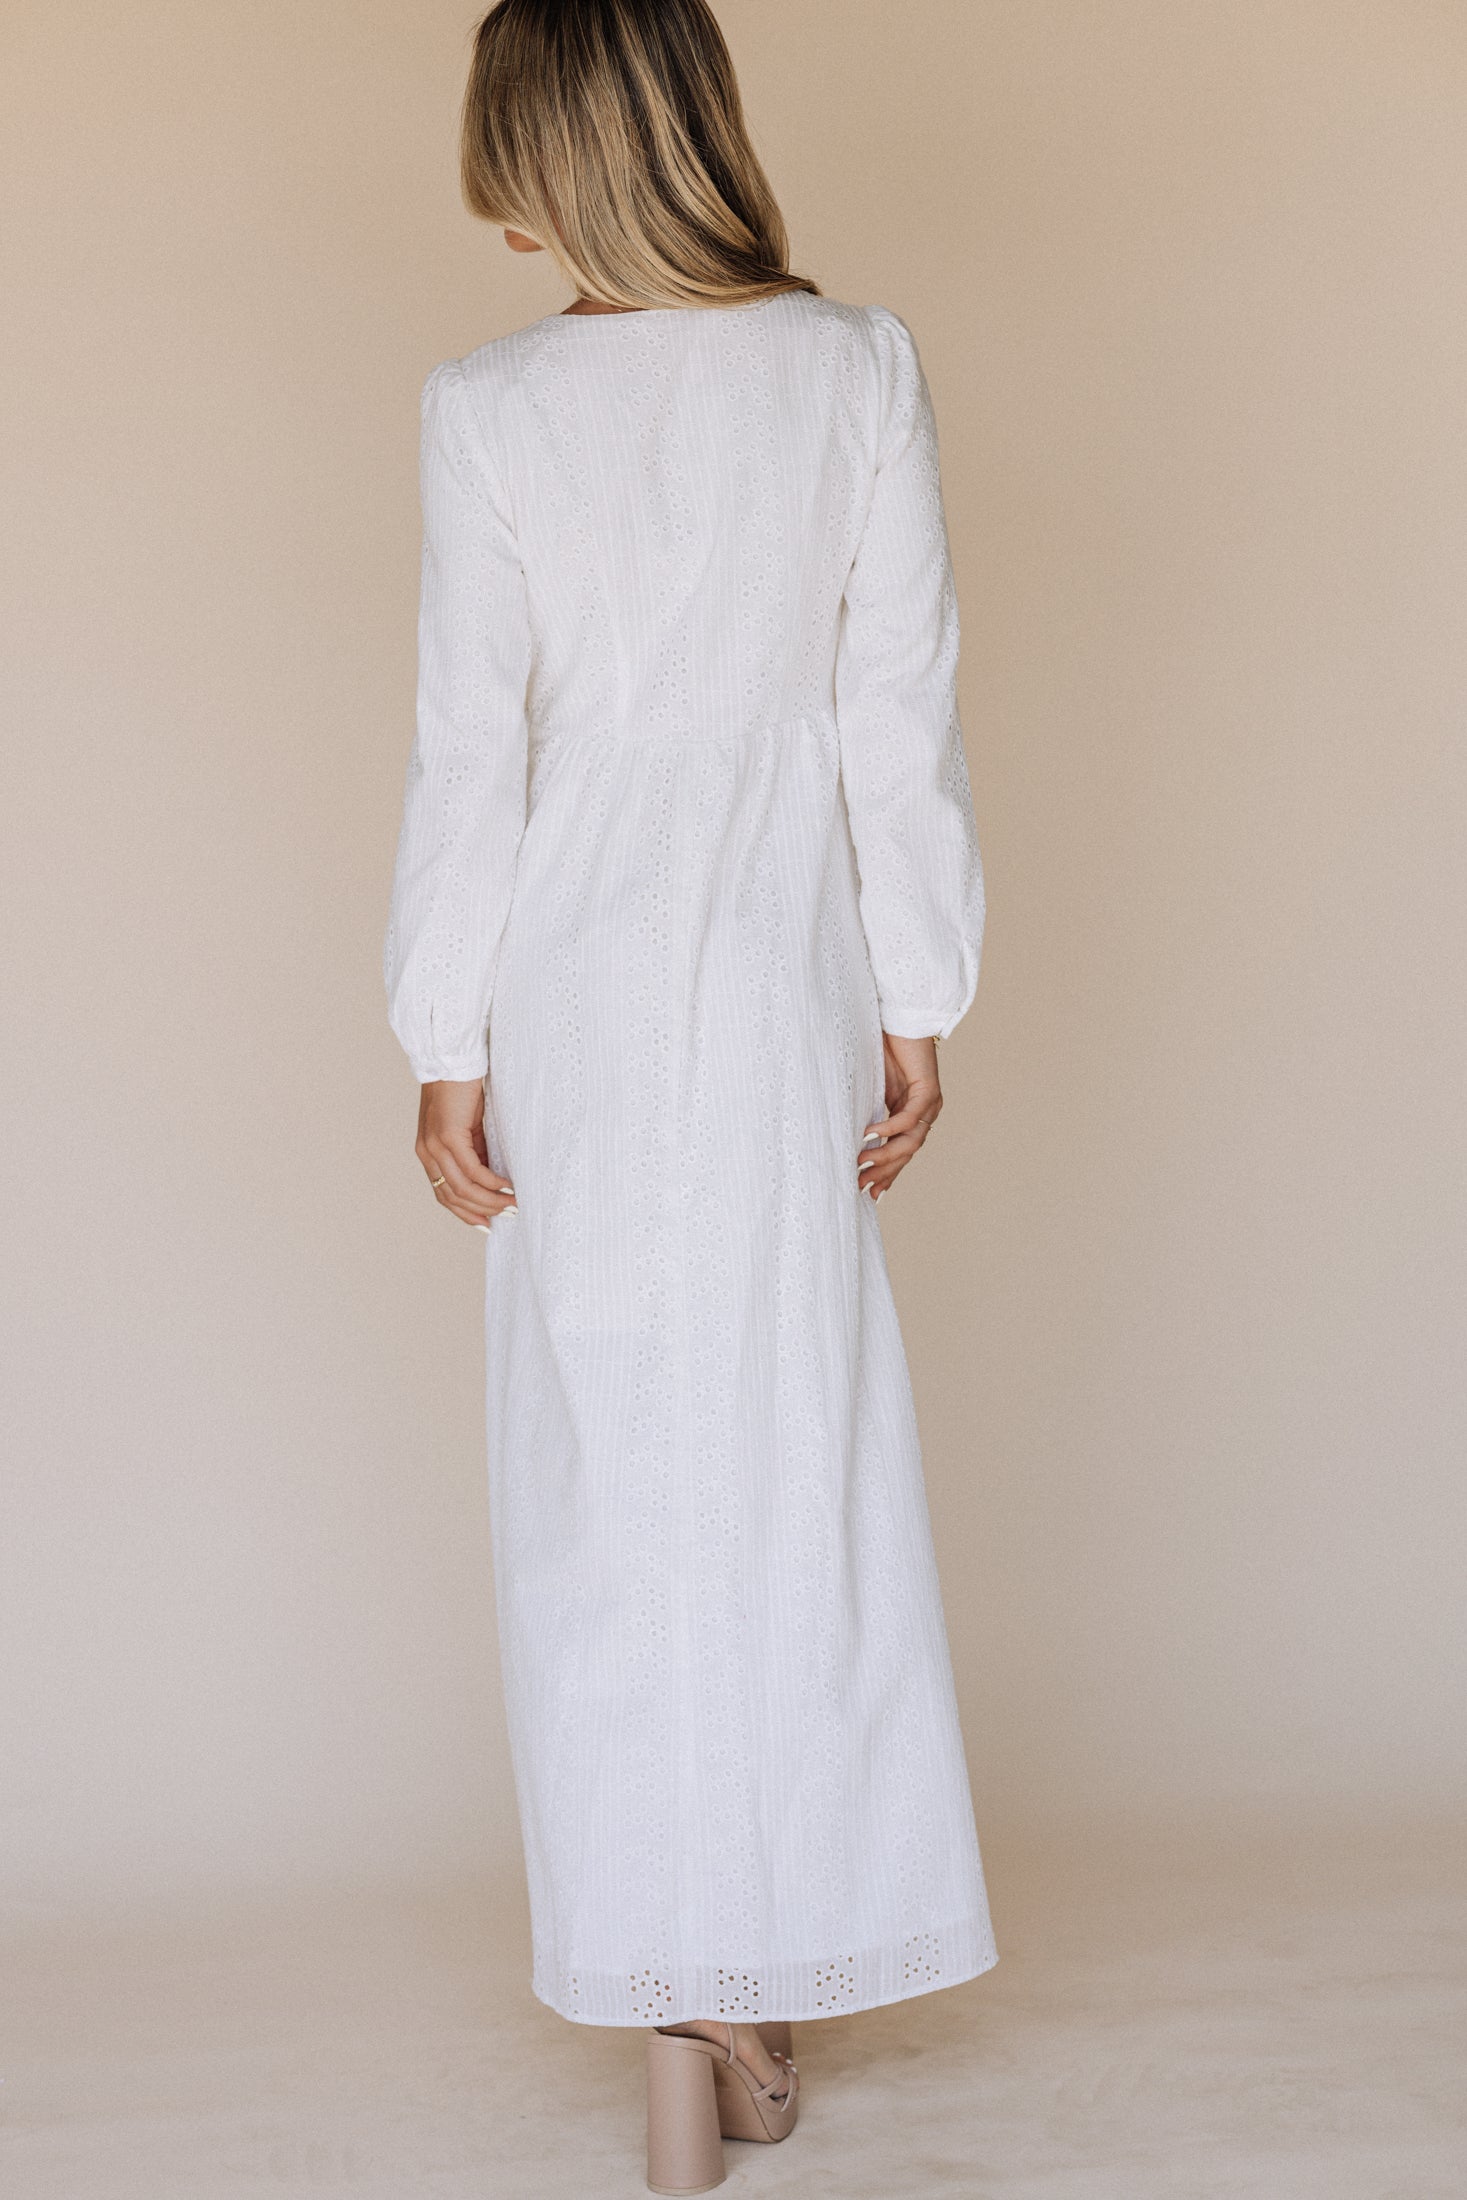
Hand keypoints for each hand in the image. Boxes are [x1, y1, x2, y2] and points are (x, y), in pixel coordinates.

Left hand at [416, 1079, 516, 1227]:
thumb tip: (490, 1178)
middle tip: (507, 1215)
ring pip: (463, 1188)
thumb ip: (473, 1152)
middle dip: (482, 1210)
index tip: (485, 1223)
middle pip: (453, 1196)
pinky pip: (472, 1170)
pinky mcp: (449, 1137)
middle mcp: (427, 1153)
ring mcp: (435, 1146)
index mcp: (427, 1153)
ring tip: (511, 1204)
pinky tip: (506, 1186)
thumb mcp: (466, 1127)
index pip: (443, 1193)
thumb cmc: (461, 1090)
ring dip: (490, 1200)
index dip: (464, 1212)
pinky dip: (491, 1182)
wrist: (451, 1060)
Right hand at [858, 1034, 942, 1200]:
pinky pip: (908, 1118)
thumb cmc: (882, 1048)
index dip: (888, 1174)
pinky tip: (870, 1136)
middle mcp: (925, 1113)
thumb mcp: (871, 1087)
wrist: (897, 1018)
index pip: (902, 1153)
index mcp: (912, 1114)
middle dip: (884, 1172)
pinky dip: (888, 1129)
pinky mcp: (928, 1089)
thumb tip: (849, 1138)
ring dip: (886, 1155)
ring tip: (863, 1163)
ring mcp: (929, 1103)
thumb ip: (867, 1111)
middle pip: (907, 1154)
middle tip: (861, 1185)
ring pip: (911, 1142)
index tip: (870, 1193)